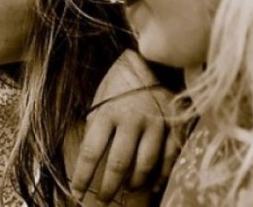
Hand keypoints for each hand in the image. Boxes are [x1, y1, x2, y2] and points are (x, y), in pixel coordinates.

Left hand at [71, 50, 176, 203]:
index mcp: (107, 112)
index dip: (83, 176)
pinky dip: (162, 175)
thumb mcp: (100, 99)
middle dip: (109, 187)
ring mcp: (156, 123)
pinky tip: (154, 184)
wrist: (151, 59)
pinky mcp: (175, 124)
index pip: (91, 152)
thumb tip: (90, 157)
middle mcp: (131, 119)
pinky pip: (169, 157)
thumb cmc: (119, 82)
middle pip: (118, 164)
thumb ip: (97, 126)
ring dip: (134, 182)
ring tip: (128, 189)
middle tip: (103, 200)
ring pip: (145, 165)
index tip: (77, 191)